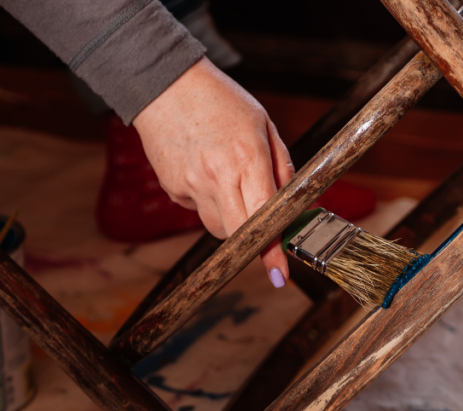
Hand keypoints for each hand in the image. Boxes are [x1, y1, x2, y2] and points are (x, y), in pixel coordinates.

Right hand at [132, 57, 292, 286]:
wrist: (165, 85)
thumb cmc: (221, 101)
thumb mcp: (264, 126)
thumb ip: (283, 168)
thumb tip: (297, 206)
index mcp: (247, 159)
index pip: (264, 216)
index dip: (272, 248)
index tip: (280, 273)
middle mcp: (217, 177)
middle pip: (239, 234)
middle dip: (254, 236)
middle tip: (261, 223)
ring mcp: (191, 185)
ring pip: (218, 228)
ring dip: (232, 219)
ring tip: (229, 181)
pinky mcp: (173, 189)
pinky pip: (198, 211)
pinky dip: (208, 202)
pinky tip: (205, 172)